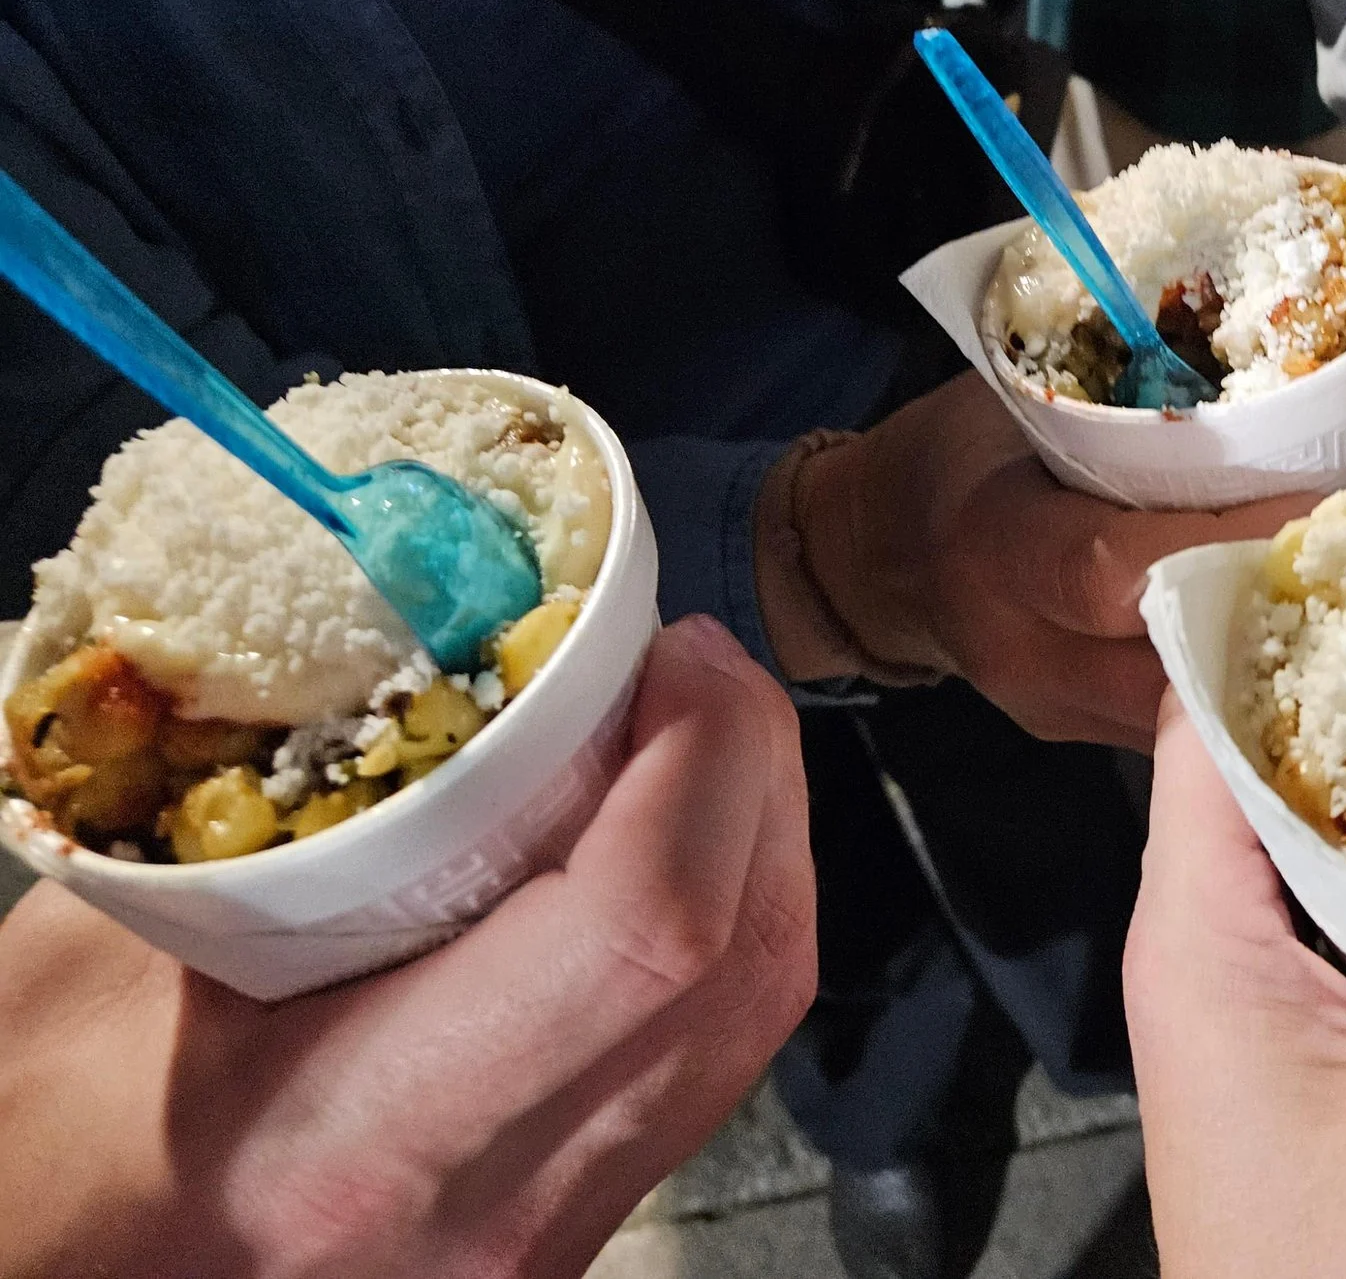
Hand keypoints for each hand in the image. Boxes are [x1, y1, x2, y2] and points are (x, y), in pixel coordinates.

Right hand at [0, 615, 814, 1278]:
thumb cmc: (25, 1164)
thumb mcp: (89, 972)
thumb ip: (261, 817)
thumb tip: (411, 648)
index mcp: (366, 1140)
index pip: (649, 927)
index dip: (705, 754)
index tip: (667, 646)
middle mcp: (495, 1215)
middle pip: (747, 964)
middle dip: (754, 773)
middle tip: (686, 664)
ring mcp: (545, 1243)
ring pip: (749, 1018)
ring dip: (755, 845)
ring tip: (683, 735)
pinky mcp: (561, 1236)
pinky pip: (701, 1062)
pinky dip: (713, 929)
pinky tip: (655, 853)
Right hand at [794, 371, 1310, 749]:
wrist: (870, 556)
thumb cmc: (953, 455)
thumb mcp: (1011, 402)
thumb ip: (1119, 402)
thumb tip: (1256, 368)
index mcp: (1000, 549)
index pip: (1125, 568)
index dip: (1232, 543)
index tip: (1330, 508)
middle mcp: (1029, 649)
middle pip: (1179, 656)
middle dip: (1286, 613)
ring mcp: (1058, 707)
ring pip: (1195, 709)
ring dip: (1280, 659)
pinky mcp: (1082, 734)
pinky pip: (1183, 723)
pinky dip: (1245, 685)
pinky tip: (1304, 644)